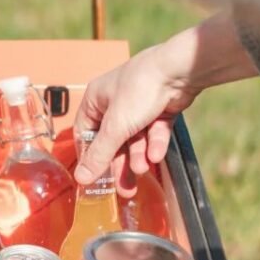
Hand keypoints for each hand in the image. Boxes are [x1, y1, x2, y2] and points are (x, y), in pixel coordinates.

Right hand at [74, 14, 259, 193]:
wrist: (177, 71)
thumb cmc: (139, 88)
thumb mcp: (115, 127)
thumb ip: (100, 154)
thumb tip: (81, 178)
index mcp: (96, 101)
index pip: (86, 134)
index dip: (90, 156)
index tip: (94, 178)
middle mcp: (115, 104)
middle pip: (113, 141)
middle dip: (120, 164)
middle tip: (124, 188)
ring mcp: (138, 107)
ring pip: (135, 139)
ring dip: (138, 155)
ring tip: (142, 168)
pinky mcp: (159, 110)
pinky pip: (153, 133)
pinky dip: (155, 143)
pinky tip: (156, 154)